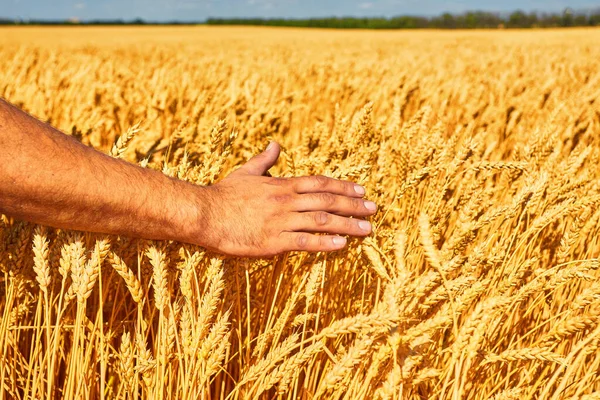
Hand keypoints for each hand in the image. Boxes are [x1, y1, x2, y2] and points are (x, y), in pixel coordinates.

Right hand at [194, 142, 376, 256]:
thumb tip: (275, 143)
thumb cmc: (223, 194)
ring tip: (367, 230)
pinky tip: (342, 245)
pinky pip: (304, 242)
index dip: (343, 187)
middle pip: (328, 202)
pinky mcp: (273, 241)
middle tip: (374, 210)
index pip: (320, 184)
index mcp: (282, 185)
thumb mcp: (246, 172)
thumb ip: (265, 160)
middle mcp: (286, 201)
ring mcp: (280, 221)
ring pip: (322, 221)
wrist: (204, 214)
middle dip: (353, 205)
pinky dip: (325, 243)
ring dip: (347, 225)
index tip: (362, 191)